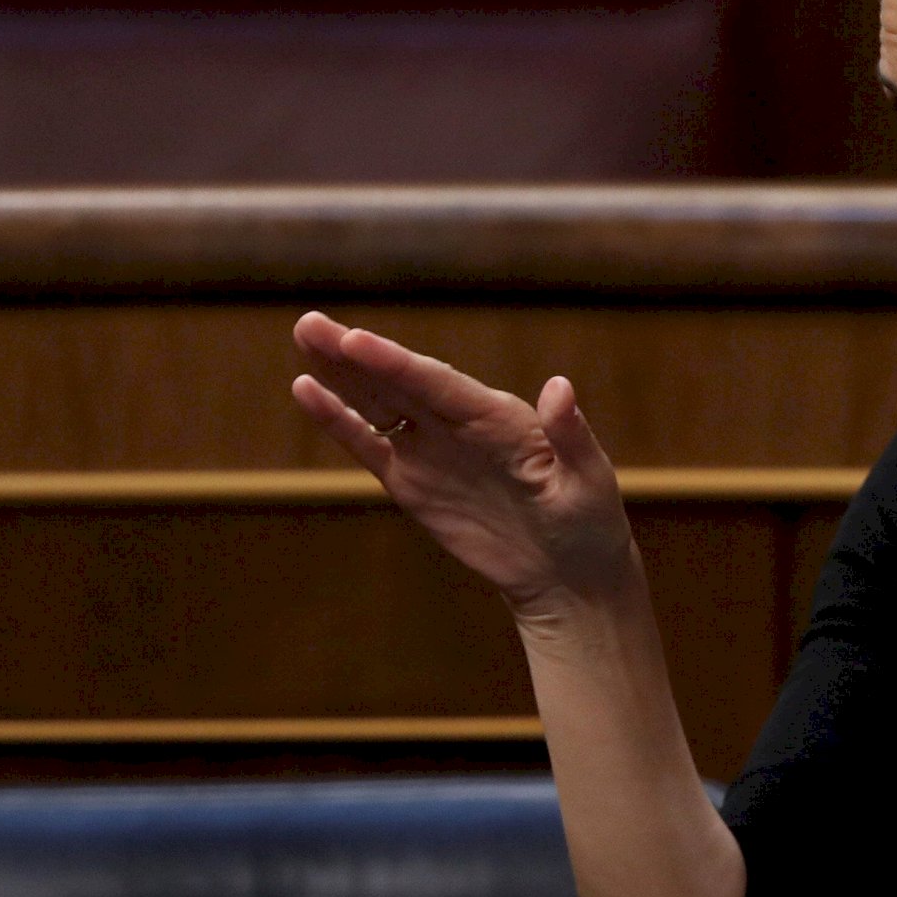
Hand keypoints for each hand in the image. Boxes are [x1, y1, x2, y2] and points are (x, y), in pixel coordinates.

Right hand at [288, 311, 634, 617]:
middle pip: (400, 383)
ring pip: (379, 404)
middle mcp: (461, 423)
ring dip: (341, 374)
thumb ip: (571, 436)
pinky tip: (307, 390)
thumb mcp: (588, 481)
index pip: (440, 384)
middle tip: (310, 323)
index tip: (356, 341)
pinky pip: (370, 446)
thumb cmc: (590, 523)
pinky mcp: (412, 482)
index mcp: (501, 417)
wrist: (569, 572)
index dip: (397, 364)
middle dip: (355, 354)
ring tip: (305, 335)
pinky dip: (339, 421)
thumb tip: (560, 387)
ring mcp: (433, 449)